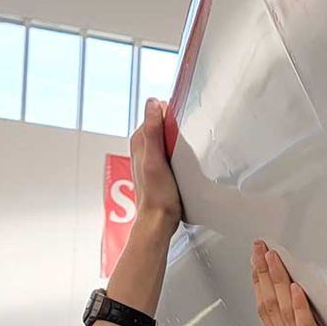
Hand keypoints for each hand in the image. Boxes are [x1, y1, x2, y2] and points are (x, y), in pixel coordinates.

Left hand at [129, 99, 181, 240]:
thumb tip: (152, 103)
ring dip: (181, 141)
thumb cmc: (158, 195)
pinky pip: (173, 151)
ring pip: (170, 137)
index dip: (173, 115)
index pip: (158, 112)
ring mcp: (152, 157)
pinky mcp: (161, 167)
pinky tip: (186, 163)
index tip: (182, 128)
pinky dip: (181, 152)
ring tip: (187, 154)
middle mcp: (143, 146)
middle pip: (165, 124)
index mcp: (139, 140)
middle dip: (178, 128)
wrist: (158, 221)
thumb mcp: (156, 159)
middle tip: (187, 144)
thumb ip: (152, 131)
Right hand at [252, 240, 326, 325]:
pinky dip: (300, 307)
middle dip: (263, 273)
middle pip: (270, 304)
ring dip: (277, 280)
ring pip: (283, 309)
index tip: (258, 265)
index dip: (262, 286)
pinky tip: (297, 288)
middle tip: (258, 248)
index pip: (269, 312)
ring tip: (272, 256)